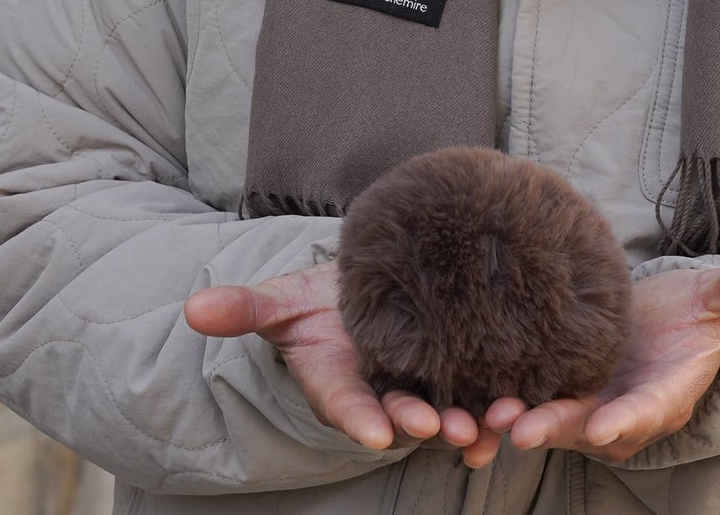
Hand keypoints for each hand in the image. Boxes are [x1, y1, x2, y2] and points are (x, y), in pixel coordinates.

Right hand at [183, 263, 501, 466]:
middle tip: (450, 428)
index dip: (362, 419)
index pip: (348, 406)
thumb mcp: (281, 303)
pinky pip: (479, 389)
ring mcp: (422, 382)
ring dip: (473, 420)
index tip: (376, 433)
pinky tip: (525, 402)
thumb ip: (245, 309)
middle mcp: (383, 390)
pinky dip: (498, 401)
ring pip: (449, 409)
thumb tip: (194, 308)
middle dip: (427, 423)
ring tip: (494, 421)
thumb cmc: (320, 302)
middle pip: (405, 414)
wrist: (362, 286)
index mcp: (341, 382)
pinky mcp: (457, 366)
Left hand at [485, 246, 719, 463]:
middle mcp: (622, 408)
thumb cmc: (690, 314)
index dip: (630, 418)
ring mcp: (586, 402)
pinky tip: (463, 405)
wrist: (656, 323)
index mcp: (664, 393)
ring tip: (486, 417)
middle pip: (588, 426)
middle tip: (522, 427)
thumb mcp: (717, 299)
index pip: (649, 410)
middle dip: (557, 428)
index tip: (610, 426)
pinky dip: (497, 412)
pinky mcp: (554, 388)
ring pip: (551, 420)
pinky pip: (525, 405)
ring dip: (519, 422)